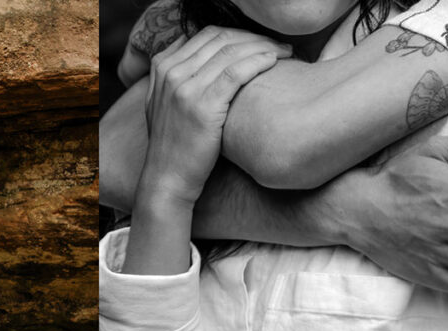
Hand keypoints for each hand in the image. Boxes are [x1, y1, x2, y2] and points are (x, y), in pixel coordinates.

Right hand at [140, 26, 289, 207]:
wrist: (167, 179)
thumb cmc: (175, 146)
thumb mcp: (164, 104)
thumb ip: (178, 78)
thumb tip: (205, 61)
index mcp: (162, 66)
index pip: (207, 34)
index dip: (238, 33)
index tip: (259, 42)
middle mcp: (171, 72)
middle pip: (221, 37)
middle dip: (255, 37)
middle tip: (278, 44)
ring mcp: (185, 88)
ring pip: (232, 51)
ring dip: (264, 46)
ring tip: (285, 52)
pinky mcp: (203, 105)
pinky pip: (236, 72)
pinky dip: (259, 62)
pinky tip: (275, 62)